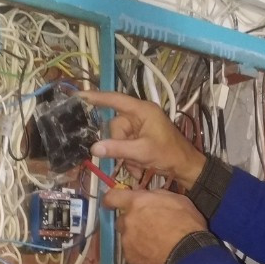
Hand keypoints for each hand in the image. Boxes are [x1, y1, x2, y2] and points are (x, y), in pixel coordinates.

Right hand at [81, 91, 205, 188]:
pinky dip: (129, 158)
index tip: (79, 96)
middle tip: (128, 160)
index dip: (96, 97)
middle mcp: (140, 115)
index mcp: (142, 110)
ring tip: (137, 166)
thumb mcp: (142, 152)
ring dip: (125, 155)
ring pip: (119, 139)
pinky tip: (138, 167)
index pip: (115, 100)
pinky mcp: (141, 137)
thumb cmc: (169, 154)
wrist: (186, 167)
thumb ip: (117, 149)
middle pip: (115, 126)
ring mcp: (140, 126)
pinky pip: (126, 145)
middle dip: (119, 145)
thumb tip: (94, 148)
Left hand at [102, 187, 206, 263]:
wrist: (189, 253)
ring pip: (127, 237)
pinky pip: (132, 253)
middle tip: (148, 226)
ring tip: (154, 243)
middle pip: (122, 219)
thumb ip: (156, 196)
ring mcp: (127, 241)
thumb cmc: (187, 224)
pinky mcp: (131, 258)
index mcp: (136, 203)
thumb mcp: (177, 200)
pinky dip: (140, 252)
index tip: (111, 203)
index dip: (111, 199)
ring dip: (136, 238)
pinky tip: (154, 254)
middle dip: (132, 222)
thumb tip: (148, 196)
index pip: (112, 197)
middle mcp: (128, 221)